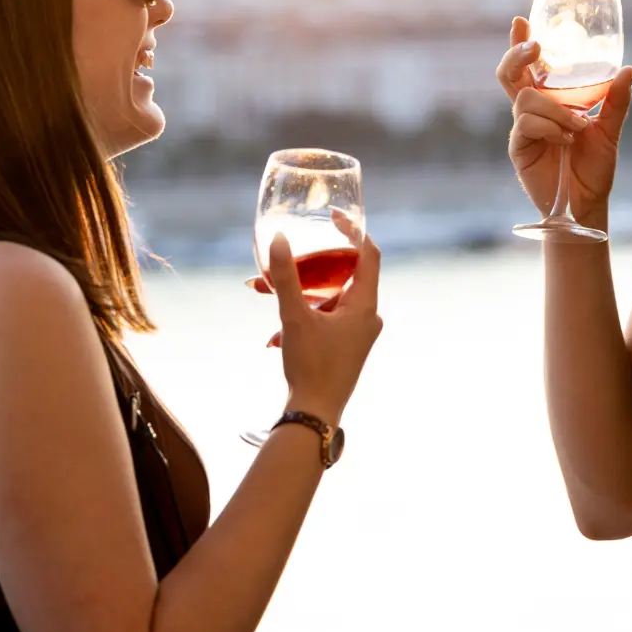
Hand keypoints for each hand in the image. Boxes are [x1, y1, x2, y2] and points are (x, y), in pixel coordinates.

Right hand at [259, 224, 381, 425]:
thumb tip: (278, 239)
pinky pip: (324, 321)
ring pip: (328, 300)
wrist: (315, 415)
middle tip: (281, 262)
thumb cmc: (311, 366)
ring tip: (263, 295)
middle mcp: (368, 317)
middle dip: (307, 269)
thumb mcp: (294, 316)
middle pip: (343, 276)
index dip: (352, 231)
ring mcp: (358, 334)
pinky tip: (275, 337)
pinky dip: (301, 318)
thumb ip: (286, 277)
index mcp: (365, 305)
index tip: (332, 217)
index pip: (368, 254)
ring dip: (297, 296)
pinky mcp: (345, 348)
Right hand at [496, 15, 631, 229]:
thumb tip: (629, 69)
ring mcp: (522, 129)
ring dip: (555, 108)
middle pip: (510, 74)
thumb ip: (616, 101)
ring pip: (526, 99)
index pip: (529, 67)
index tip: (522, 20)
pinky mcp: (518, 147)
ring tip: (578, 126)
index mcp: (549, 101)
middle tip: (536, 46)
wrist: (587, 204)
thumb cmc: (595, 168)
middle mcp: (531, 111)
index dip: (520, 43)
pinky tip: (565, 140)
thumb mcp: (610, 130)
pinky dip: (550, 127)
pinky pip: (526, 123)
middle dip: (518, 54)